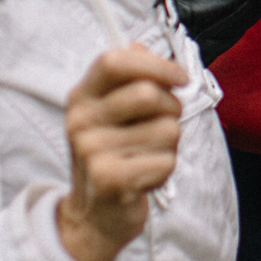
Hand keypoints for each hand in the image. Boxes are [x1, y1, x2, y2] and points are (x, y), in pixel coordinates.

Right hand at [57, 46, 186, 260]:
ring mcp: (91, 151)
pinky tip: (145, 178)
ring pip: (166, 129)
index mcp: (83, 97)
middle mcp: (80, 121)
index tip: (180, 78)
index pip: (116, 60)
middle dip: (171, 109)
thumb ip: (132, 78)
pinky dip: (166, 169)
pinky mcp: (109, 179)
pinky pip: (166, 160)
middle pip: (149, 93)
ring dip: (170, 144)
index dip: (156, 64)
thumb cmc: (116, 153)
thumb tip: (141, 45)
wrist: (95, 215)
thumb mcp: (115, 112)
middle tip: (162, 125)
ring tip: (148, 155)